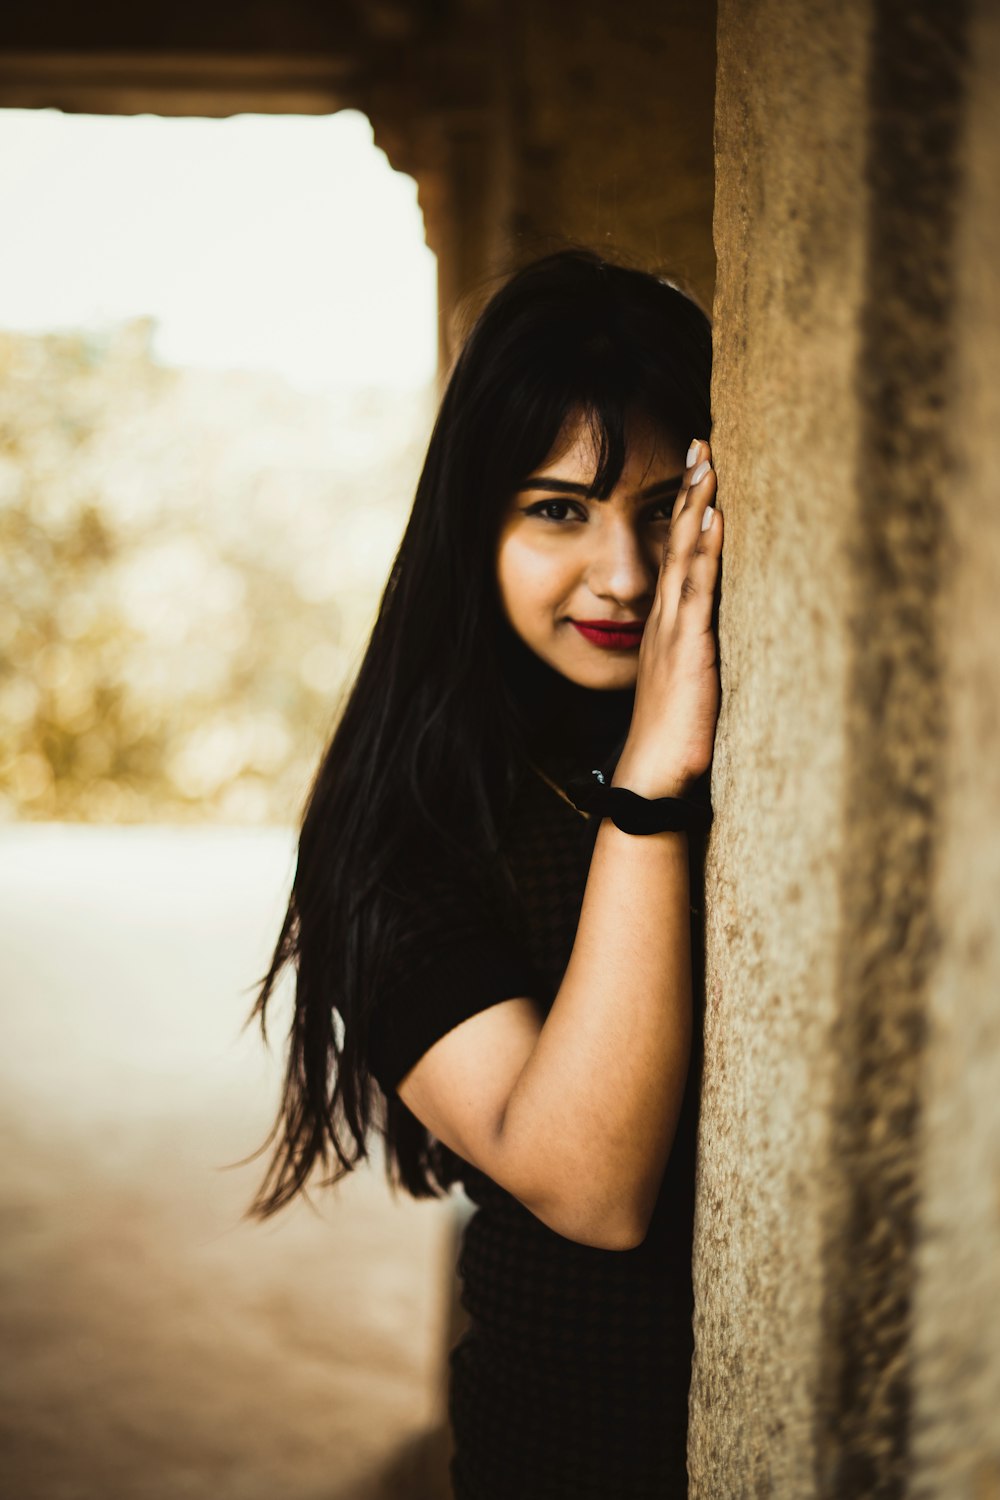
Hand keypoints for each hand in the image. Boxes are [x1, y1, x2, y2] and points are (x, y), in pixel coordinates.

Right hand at [612, 438, 722, 798]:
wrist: (654, 779)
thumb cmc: (673, 739)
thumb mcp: (685, 688)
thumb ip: (695, 659)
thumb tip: (709, 644)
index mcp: (665, 628)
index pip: (676, 558)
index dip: (685, 514)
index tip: (696, 471)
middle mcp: (665, 620)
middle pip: (677, 543)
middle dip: (688, 492)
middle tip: (700, 443)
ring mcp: (673, 631)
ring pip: (685, 556)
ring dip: (696, 506)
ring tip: (706, 462)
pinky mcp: (688, 648)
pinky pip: (695, 589)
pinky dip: (704, 550)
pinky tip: (713, 518)